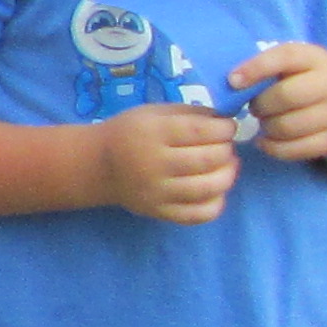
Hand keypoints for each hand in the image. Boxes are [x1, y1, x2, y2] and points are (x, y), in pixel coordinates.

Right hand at [98, 99, 241, 224]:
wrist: (98, 165)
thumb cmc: (130, 132)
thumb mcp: (154, 112)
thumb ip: (190, 114)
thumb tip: (225, 120)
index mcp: (153, 133)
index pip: (201, 131)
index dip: (224, 128)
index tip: (227, 126)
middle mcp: (154, 164)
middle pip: (209, 159)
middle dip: (226, 149)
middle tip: (224, 145)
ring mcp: (157, 192)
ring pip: (209, 188)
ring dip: (228, 174)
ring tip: (226, 165)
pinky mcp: (159, 212)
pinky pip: (199, 214)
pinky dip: (216, 203)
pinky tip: (214, 190)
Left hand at [233, 41, 326, 163]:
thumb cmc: (302, 79)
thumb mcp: (289, 64)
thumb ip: (263, 67)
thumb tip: (231, 82)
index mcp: (314, 58)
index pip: (285, 57)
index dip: (256, 68)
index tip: (233, 81)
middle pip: (286, 96)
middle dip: (261, 104)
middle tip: (255, 107)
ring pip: (288, 126)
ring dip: (266, 127)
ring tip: (264, 121)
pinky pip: (295, 150)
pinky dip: (273, 148)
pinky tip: (266, 140)